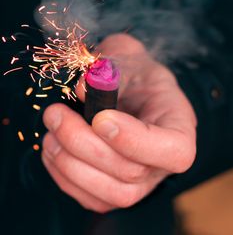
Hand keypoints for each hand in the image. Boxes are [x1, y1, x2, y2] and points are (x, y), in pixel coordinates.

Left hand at [42, 34, 196, 212]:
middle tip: (55, 115)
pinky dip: (63, 176)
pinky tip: (52, 149)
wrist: (129, 87)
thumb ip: (110, 69)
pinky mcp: (115, 190)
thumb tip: (81, 91)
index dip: (133, 140)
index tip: (100, 117)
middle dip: (83, 144)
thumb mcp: (128, 59)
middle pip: (131, 172)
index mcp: (178, 126)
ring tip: (50, 131)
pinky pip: (91, 198)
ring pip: (110, 194)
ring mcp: (141, 182)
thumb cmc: (132, 72)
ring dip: (69, 163)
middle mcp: (163, 161)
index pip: (173, 150)